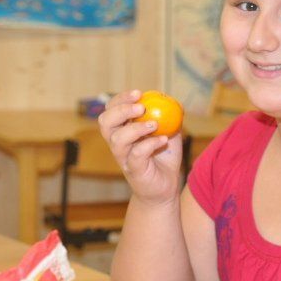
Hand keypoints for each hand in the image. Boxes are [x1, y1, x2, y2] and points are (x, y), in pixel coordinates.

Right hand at [97, 89, 183, 204]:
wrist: (166, 188)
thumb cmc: (164, 159)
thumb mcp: (170, 134)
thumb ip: (170, 118)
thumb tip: (175, 101)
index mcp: (122, 130)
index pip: (111, 110)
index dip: (120, 99)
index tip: (138, 93)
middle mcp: (118, 143)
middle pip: (105, 122)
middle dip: (121, 110)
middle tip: (141, 107)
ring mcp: (123, 158)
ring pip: (117, 139)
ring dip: (135, 128)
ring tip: (154, 125)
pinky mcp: (133, 170)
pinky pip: (136, 154)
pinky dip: (149, 144)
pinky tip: (163, 140)